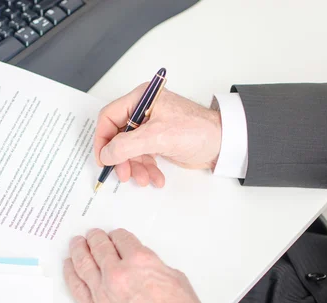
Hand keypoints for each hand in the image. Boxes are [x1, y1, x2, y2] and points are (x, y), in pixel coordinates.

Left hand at [63, 228, 208, 302]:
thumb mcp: (177, 281)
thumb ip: (156, 269)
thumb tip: (146, 269)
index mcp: (141, 261)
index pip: (122, 240)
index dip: (118, 236)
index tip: (115, 236)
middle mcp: (118, 273)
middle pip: (100, 248)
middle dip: (95, 239)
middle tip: (92, 235)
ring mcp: (103, 293)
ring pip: (83, 263)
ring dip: (79, 250)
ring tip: (76, 244)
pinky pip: (76, 287)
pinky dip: (70, 273)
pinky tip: (69, 266)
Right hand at [94, 85, 222, 186]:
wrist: (223, 143)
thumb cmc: (197, 130)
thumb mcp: (157, 137)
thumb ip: (127, 145)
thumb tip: (106, 154)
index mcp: (141, 98)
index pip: (109, 117)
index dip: (102, 139)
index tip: (103, 159)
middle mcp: (143, 111)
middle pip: (118, 137)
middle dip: (121, 159)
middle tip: (124, 174)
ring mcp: (151, 127)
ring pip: (130, 151)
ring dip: (135, 168)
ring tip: (144, 179)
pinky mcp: (158, 142)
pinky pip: (143, 157)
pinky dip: (147, 170)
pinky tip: (156, 178)